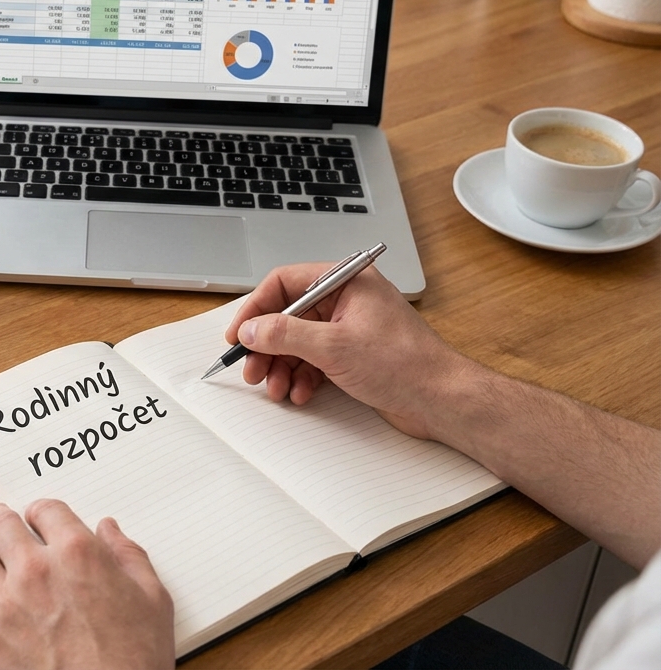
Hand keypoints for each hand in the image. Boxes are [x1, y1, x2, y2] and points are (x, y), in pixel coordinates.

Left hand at [0, 500, 173, 669]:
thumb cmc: (135, 658)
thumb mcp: (153, 600)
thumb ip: (129, 556)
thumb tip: (110, 529)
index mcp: (77, 554)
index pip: (46, 510)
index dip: (41, 511)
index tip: (38, 518)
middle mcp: (35, 570)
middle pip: (0, 524)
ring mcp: (5, 604)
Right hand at [225, 263, 477, 439]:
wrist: (443, 400)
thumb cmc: (405, 364)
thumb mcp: (333, 346)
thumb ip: (285, 334)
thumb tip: (251, 330)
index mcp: (346, 281)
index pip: (285, 283)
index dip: (256, 309)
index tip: (239, 335)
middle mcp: (347, 300)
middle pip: (287, 316)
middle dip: (267, 346)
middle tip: (251, 370)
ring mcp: (350, 328)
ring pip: (298, 342)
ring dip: (281, 367)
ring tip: (275, 389)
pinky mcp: (353, 354)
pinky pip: (313, 361)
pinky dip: (302, 378)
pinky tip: (300, 393)